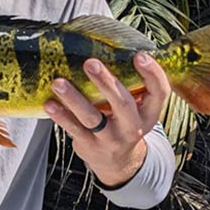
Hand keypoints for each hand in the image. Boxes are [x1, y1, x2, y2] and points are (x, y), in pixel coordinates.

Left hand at [44, 53, 170, 186]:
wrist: (118, 163)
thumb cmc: (124, 122)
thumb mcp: (137, 108)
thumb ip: (130, 86)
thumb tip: (108, 46)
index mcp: (149, 113)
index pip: (159, 92)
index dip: (152, 73)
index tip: (139, 55)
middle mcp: (133, 127)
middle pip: (123, 104)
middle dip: (106, 82)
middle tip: (90, 63)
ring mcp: (111, 139)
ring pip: (92, 118)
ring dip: (74, 99)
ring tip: (58, 83)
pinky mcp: (90, 146)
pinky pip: (74, 129)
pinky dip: (61, 116)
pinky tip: (49, 104)